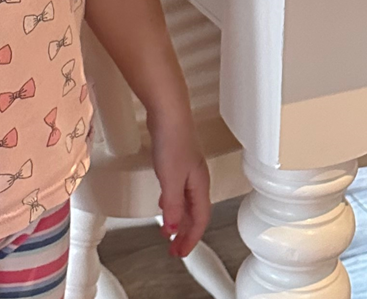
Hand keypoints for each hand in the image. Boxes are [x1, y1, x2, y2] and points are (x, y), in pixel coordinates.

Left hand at [150, 115, 210, 256]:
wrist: (169, 114)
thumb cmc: (173, 141)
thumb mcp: (171, 180)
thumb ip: (173, 206)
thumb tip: (173, 230)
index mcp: (200, 185)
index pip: (200, 219)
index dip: (191, 238)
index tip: (181, 252)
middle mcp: (197, 179)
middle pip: (195, 213)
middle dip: (186, 233)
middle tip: (175, 250)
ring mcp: (188, 170)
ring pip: (187, 202)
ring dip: (179, 220)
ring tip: (169, 233)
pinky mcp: (177, 162)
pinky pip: (179, 191)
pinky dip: (174, 203)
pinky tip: (166, 204)